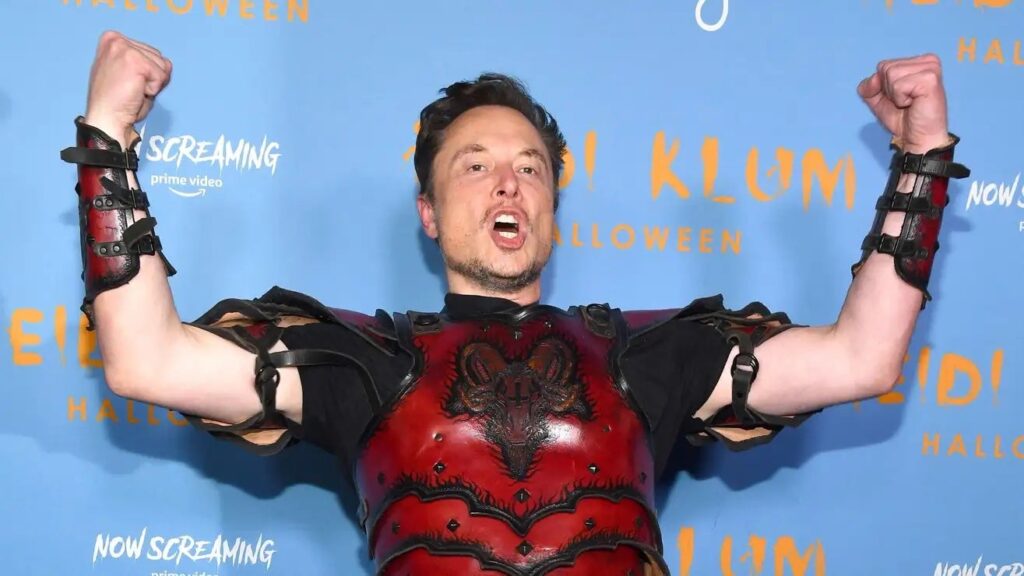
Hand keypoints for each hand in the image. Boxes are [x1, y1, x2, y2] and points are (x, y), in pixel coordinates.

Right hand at [83, 31, 171, 146]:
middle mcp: (116, 39)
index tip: (127, 82)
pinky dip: (154, 90)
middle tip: (130, 89)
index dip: (147, 73)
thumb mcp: (126, 72)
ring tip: (133, 91)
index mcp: (112, 39)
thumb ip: (142, 61)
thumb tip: (167, 64)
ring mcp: (125, 49)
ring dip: (153, 84)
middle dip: (152, 78)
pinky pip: (162, 77)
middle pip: (159, 57)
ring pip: (163, 67)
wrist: (106, 118)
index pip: (150, 52)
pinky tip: (136, 93)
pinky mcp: (136, 62)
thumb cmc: (116, 101)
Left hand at [857, 54, 949, 153]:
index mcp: (918, 62)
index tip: (899, 98)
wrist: (918, 138)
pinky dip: (900, 99)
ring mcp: (931, 68)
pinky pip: (898, 85)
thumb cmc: (903, 119)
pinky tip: (914, 104)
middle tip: (905, 102)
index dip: (883, 87)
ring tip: (910, 103)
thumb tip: (874, 78)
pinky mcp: (930, 80)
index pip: (883, 65)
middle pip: (885, 68)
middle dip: (889, 90)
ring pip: (891, 74)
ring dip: (895, 95)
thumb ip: (868, 86)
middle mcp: (928, 60)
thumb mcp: (878, 99)